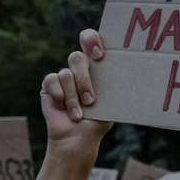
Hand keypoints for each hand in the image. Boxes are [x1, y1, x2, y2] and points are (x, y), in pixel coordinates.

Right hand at [41, 28, 112, 150]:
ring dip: (74, 98)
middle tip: (91, 100)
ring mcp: (63, 76)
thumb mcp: (110, 104)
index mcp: (96, 67)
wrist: (77, 139)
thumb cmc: (97, 121)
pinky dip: (60, 96)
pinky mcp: (49, 85)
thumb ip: (113, 86)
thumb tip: (129, 73)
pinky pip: (52, 80)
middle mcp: (78, 68)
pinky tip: (63, 109)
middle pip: (77, 57)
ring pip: (66, 74)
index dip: (91, 40)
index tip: (99, 55)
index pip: (91, 41)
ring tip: (79, 115)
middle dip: (84, 79)